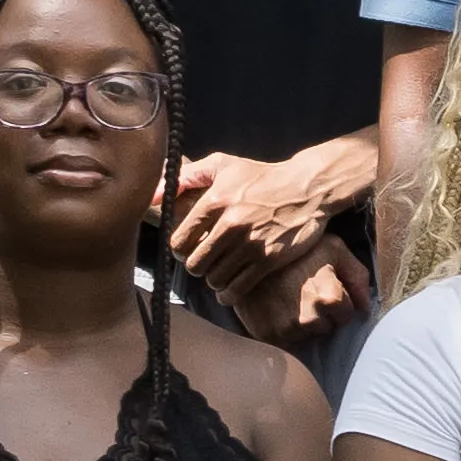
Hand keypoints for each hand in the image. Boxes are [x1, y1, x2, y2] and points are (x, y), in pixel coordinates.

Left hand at [167, 145, 347, 284]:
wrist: (308, 188)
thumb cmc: (262, 176)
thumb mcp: (223, 166)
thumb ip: (185, 177)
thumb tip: (152, 195)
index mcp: (215, 201)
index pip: (179, 241)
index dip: (180, 249)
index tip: (188, 249)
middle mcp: (231, 223)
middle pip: (194, 264)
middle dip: (196, 266)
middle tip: (204, 262)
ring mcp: (251, 244)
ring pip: (214, 279)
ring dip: (213, 280)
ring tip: (219, 272)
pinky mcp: (268, 260)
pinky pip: (237, 289)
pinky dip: (228, 295)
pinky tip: (229, 290)